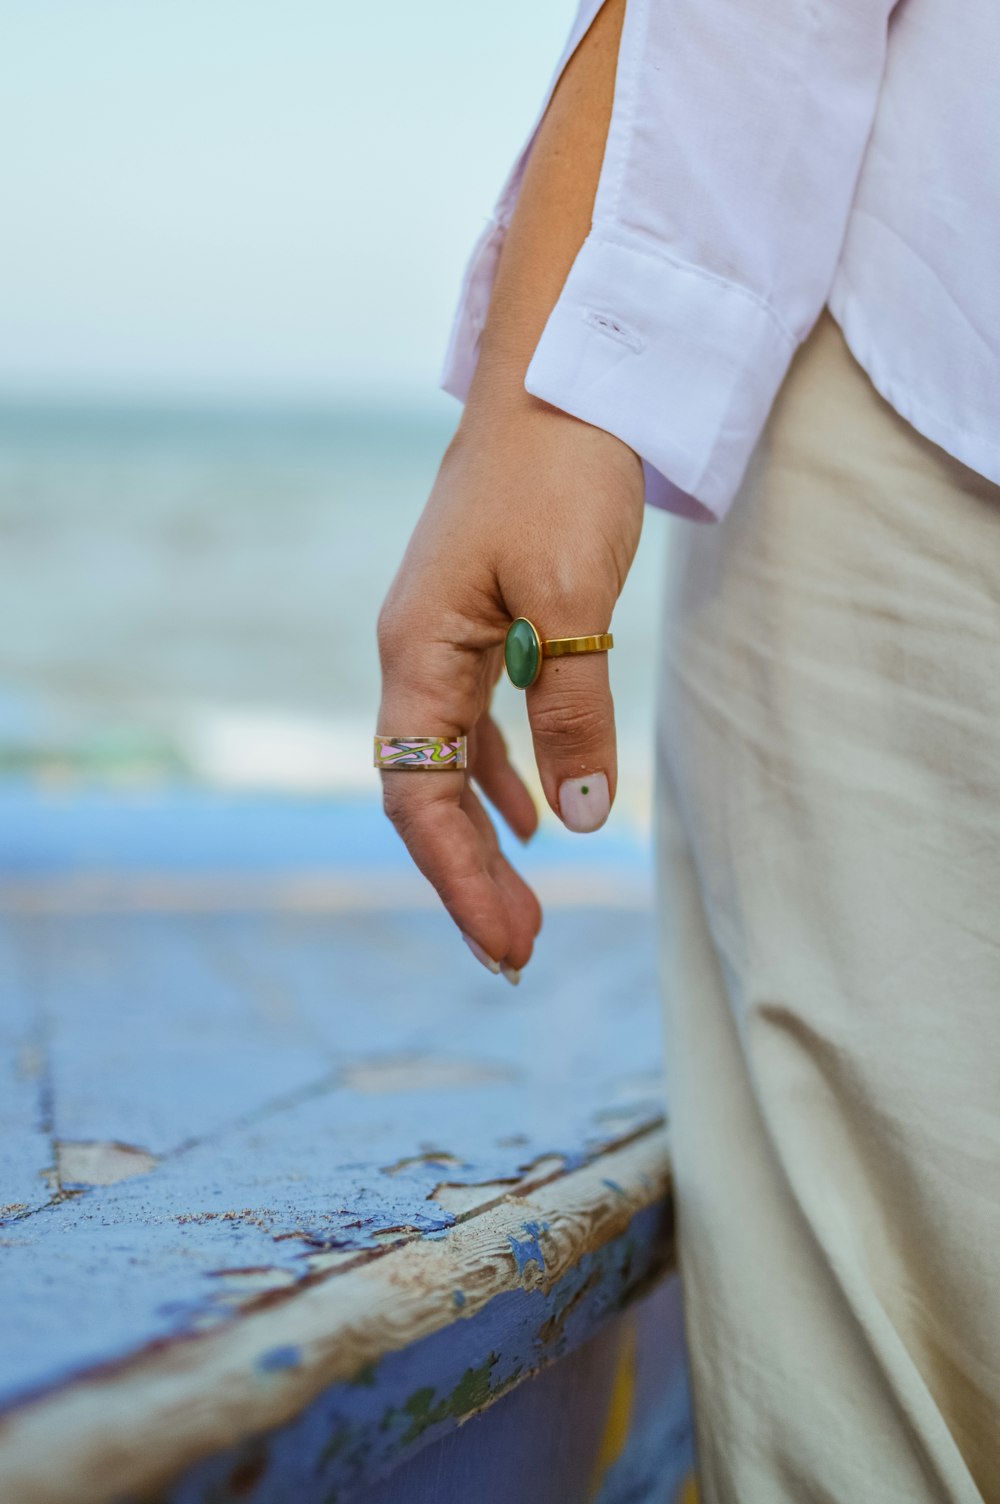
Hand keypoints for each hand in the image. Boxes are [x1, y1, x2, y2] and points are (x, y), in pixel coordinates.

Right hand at [376, 391, 643, 980]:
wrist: (564, 374)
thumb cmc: (560, 473)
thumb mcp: (574, 598)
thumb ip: (572, 711)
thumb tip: (579, 825)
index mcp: (416, 652)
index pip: (418, 794)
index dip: (459, 877)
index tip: (506, 943)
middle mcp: (414, 652)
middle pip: (424, 791)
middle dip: (468, 875)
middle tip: (519, 951)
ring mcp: (441, 636)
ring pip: (448, 763)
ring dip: (484, 836)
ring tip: (523, 904)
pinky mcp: (478, 620)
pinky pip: (476, 723)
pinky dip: (503, 776)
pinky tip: (536, 813)